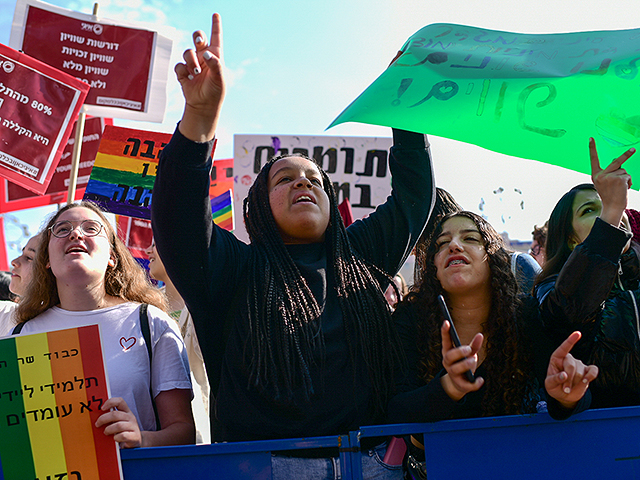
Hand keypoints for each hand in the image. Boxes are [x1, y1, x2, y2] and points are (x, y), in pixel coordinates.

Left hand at [95, 397, 142, 448]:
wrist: (135, 442)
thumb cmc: (123, 431)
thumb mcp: (118, 421)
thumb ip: (111, 418)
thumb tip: (96, 417)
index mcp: (126, 411)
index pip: (120, 401)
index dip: (110, 402)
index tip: (102, 408)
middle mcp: (131, 417)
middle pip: (115, 414)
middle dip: (103, 419)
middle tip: (97, 424)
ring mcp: (133, 426)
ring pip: (118, 425)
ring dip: (109, 430)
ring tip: (106, 433)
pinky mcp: (135, 436)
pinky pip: (123, 436)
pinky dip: (116, 438)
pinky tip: (115, 439)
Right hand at [175, 13, 224, 141]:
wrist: (203, 106)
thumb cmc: (215, 93)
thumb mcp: (220, 79)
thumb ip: (215, 65)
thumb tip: (206, 54)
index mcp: (215, 57)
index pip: (216, 38)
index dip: (215, 26)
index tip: (216, 14)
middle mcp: (204, 57)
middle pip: (198, 38)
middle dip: (197, 36)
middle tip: (198, 42)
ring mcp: (193, 64)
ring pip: (187, 52)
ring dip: (190, 61)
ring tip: (196, 73)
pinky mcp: (183, 72)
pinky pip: (179, 65)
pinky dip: (183, 71)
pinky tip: (188, 79)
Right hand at [440, 321, 483, 400]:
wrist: (460, 383)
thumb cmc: (464, 363)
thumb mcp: (469, 353)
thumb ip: (474, 345)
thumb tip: (480, 335)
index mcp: (448, 352)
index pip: (445, 341)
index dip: (445, 332)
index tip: (446, 322)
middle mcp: (447, 362)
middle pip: (449, 356)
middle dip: (458, 352)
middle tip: (468, 349)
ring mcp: (452, 374)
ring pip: (455, 369)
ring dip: (465, 365)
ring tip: (473, 360)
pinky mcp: (460, 385)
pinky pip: (466, 385)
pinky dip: (474, 384)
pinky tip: (481, 380)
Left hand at [545, 331, 597, 408]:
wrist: (564, 396)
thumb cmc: (555, 386)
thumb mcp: (549, 384)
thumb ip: (555, 379)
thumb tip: (564, 375)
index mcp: (556, 358)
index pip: (563, 348)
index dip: (570, 341)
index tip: (578, 333)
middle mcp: (568, 359)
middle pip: (571, 365)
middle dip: (568, 379)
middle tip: (565, 388)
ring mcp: (579, 364)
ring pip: (580, 372)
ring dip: (575, 383)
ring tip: (570, 388)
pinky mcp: (588, 371)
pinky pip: (593, 370)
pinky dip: (590, 376)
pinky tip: (585, 381)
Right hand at [589, 137, 633, 227]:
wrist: (612, 207)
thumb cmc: (609, 195)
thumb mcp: (605, 183)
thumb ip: (609, 172)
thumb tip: (618, 159)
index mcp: (596, 175)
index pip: (593, 159)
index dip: (592, 148)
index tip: (591, 138)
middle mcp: (601, 175)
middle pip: (616, 162)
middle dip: (626, 155)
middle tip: (634, 149)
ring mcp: (609, 177)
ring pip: (623, 171)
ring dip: (625, 178)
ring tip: (620, 187)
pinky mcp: (618, 179)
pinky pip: (627, 176)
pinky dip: (628, 182)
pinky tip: (623, 189)